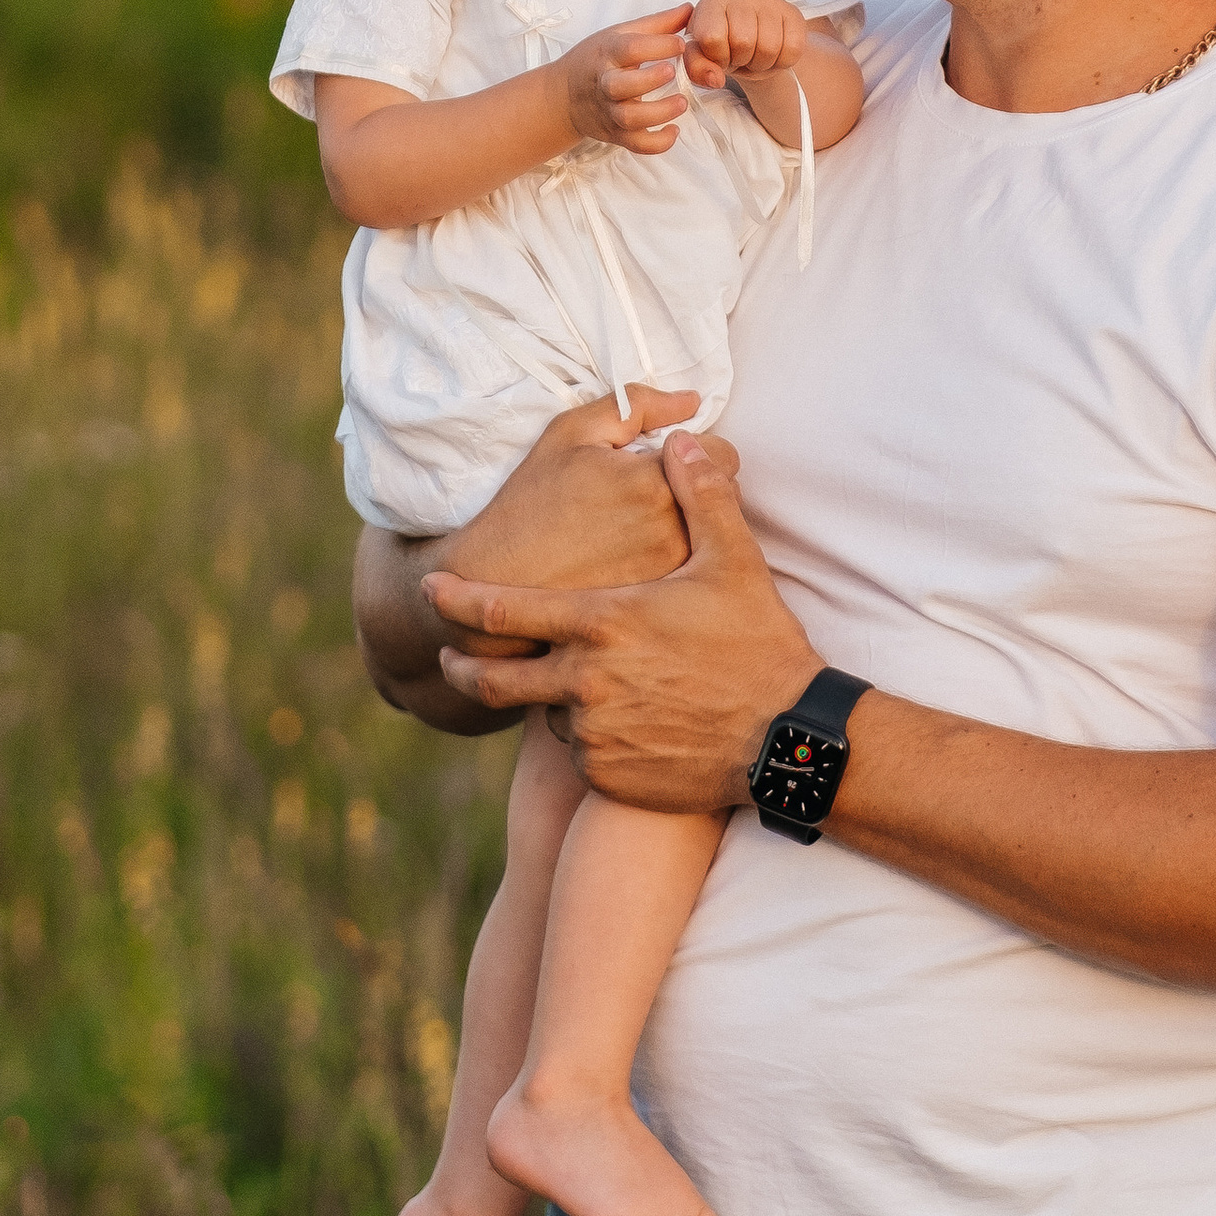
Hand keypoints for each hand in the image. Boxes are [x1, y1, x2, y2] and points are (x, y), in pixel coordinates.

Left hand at [430, 435, 814, 810]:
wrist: (786, 740)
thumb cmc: (759, 645)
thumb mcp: (732, 561)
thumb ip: (700, 496)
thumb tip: (682, 439)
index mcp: (601, 623)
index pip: (501, 612)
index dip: (457, 601)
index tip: (430, 590)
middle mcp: (584, 682)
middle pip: (494, 680)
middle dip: (463, 668)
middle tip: (449, 659)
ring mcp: (594, 734)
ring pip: (548, 713)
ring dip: (552, 699)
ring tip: (582, 688)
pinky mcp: (609, 776)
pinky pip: (580, 752)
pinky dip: (588, 736)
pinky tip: (622, 724)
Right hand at [460, 385, 729, 596]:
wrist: (497, 581)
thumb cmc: (531, 503)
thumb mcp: (572, 433)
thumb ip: (638, 405)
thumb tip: (693, 400)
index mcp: (658, 481)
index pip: (723, 456)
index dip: (694, 453)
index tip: (661, 463)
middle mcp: (676, 531)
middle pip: (724, 498)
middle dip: (695, 489)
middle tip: (644, 497)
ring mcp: (673, 576)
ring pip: (713, 538)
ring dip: (691, 526)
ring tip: (637, 531)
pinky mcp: (664, 607)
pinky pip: (695, 573)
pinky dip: (678, 563)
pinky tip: (635, 561)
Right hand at [559, 5, 694, 152]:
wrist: (563, 96)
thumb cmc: (596, 60)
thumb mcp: (619, 35)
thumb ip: (657, 24)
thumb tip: (690, 9)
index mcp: (607, 54)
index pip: (629, 48)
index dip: (656, 45)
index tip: (681, 43)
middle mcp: (605, 84)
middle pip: (621, 86)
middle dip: (648, 80)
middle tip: (672, 72)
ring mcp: (610, 112)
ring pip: (629, 118)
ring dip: (658, 113)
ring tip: (682, 102)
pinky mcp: (616, 135)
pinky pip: (636, 145)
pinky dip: (657, 143)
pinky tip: (674, 130)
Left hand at [684, 0, 806, 90]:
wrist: (751, 41)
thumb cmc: (723, 46)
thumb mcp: (702, 57)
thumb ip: (697, 68)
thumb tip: (715, 79)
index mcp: (711, 4)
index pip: (712, 37)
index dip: (717, 57)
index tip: (719, 56)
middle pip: (743, 42)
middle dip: (741, 60)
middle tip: (740, 57)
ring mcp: (769, 0)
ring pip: (770, 47)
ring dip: (761, 64)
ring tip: (754, 56)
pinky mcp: (792, 12)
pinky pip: (793, 48)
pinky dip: (782, 62)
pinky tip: (773, 55)